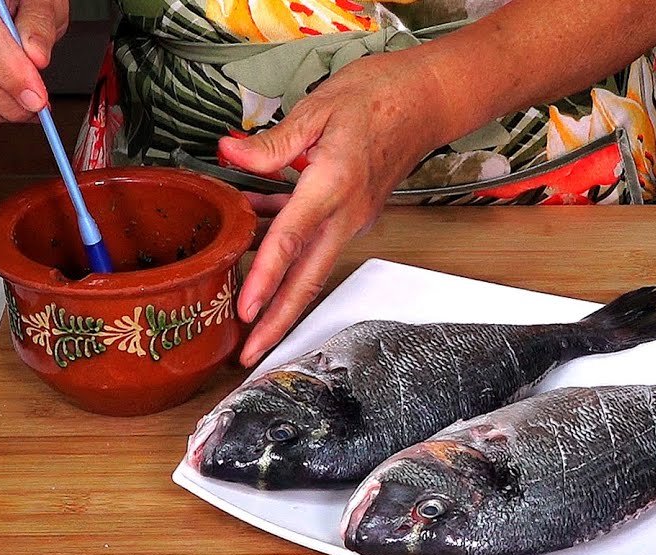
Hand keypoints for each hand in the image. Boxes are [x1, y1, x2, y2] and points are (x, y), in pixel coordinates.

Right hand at [0, 0, 68, 129]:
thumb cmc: (19, 1)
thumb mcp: (39, 2)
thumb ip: (38, 25)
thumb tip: (36, 57)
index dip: (13, 74)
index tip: (38, 97)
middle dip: (11, 102)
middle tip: (38, 105)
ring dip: (0, 114)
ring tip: (23, 106)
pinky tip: (2, 108)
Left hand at [219, 52, 446, 366]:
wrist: (425, 99)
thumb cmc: (379, 97)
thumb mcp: (317, 109)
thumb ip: (271, 143)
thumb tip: (230, 153)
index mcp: (334, 186)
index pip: (290, 240)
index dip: (265, 279)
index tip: (247, 313)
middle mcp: (346, 213)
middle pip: (308, 279)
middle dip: (279, 322)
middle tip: (250, 357)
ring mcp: (352, 217)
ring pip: (310, 265)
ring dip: (280, 295)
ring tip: (247, 319)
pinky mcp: (352, 213)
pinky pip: (313, 238)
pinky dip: (284, 245)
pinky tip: (253, 230)